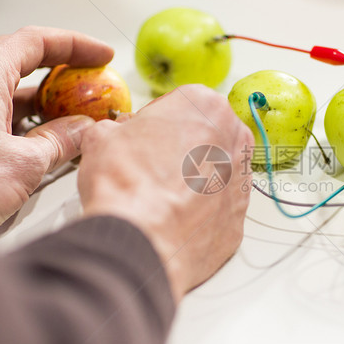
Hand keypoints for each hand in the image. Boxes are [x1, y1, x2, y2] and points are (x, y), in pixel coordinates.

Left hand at [0, 26, 113, 235]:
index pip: (33, 43)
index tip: (100, 55)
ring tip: (77, 115)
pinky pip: (0, 114)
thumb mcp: (24, 165)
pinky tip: (48, 139)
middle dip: (61, 69)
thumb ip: (59, 142)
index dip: (73, 45)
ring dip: (46, 99)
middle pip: (21, 61)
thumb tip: (81, 131)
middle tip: (90, 78)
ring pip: (11, 91)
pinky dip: (28, 120)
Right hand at [78, 85, 253, 302]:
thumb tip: (114, 134)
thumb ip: (117, 127)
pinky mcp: (238, 218)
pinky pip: (217, 208)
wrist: (143, 239)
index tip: (142, 137)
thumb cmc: (128, 184)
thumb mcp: (103, 136)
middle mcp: (233, 138)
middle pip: (205, 136)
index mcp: (205, 105)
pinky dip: (199, 213)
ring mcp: (241, 180)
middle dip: (180, 149)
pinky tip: (172, 218)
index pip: (180, 104)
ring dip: (192, 180)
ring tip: (158, 196)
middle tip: (150, 167)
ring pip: (214, 173)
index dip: (155, 123)